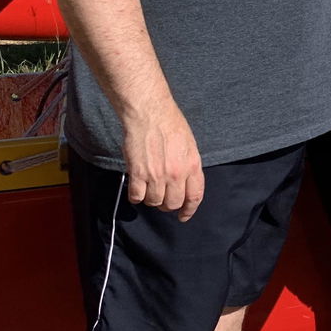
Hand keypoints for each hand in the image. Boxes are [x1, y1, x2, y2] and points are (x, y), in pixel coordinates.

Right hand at [121, 104, 203, 220]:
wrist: (150, 114)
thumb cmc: (171, 125)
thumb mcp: (190, 145)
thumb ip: (189, 166)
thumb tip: (186, 184)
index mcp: (192, 165)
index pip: (194, 196)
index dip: (189, 210)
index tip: (184, 216)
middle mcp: (177, 173)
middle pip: (173, 203)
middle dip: (168, 205)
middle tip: (162, 198)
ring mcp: (157, 175)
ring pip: (154, 202)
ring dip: (151, 199)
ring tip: (149, 189)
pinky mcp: (138, 174)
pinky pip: (137, 197)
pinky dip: (136, 196)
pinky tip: (136, 188)